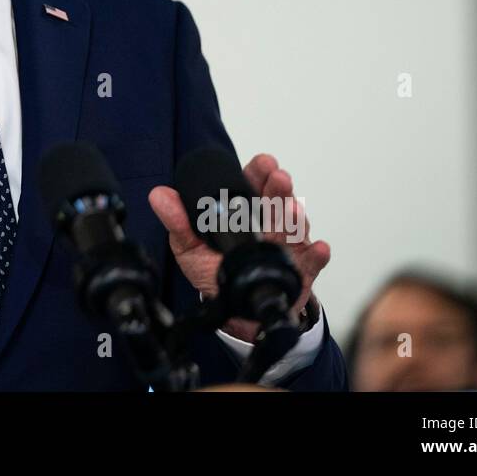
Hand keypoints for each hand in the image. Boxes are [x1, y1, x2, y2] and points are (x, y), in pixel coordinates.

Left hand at [148, 153, 330, 341]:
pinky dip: (318, 255)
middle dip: (279, 189)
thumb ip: (178, 222)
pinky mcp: (301, 271)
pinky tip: (318, 248)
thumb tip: (158, 195)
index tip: (263, 163)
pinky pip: (313, 263)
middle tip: (278, 178)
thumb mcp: (192, 247)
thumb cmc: (217, 273)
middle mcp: (271, 224)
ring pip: (295, 228)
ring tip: (292, 210)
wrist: (237, 312)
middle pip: (278, 201)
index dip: (259, 172)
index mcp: (246, 212)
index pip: (255, 185)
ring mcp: (288, 246)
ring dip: (295, 218)